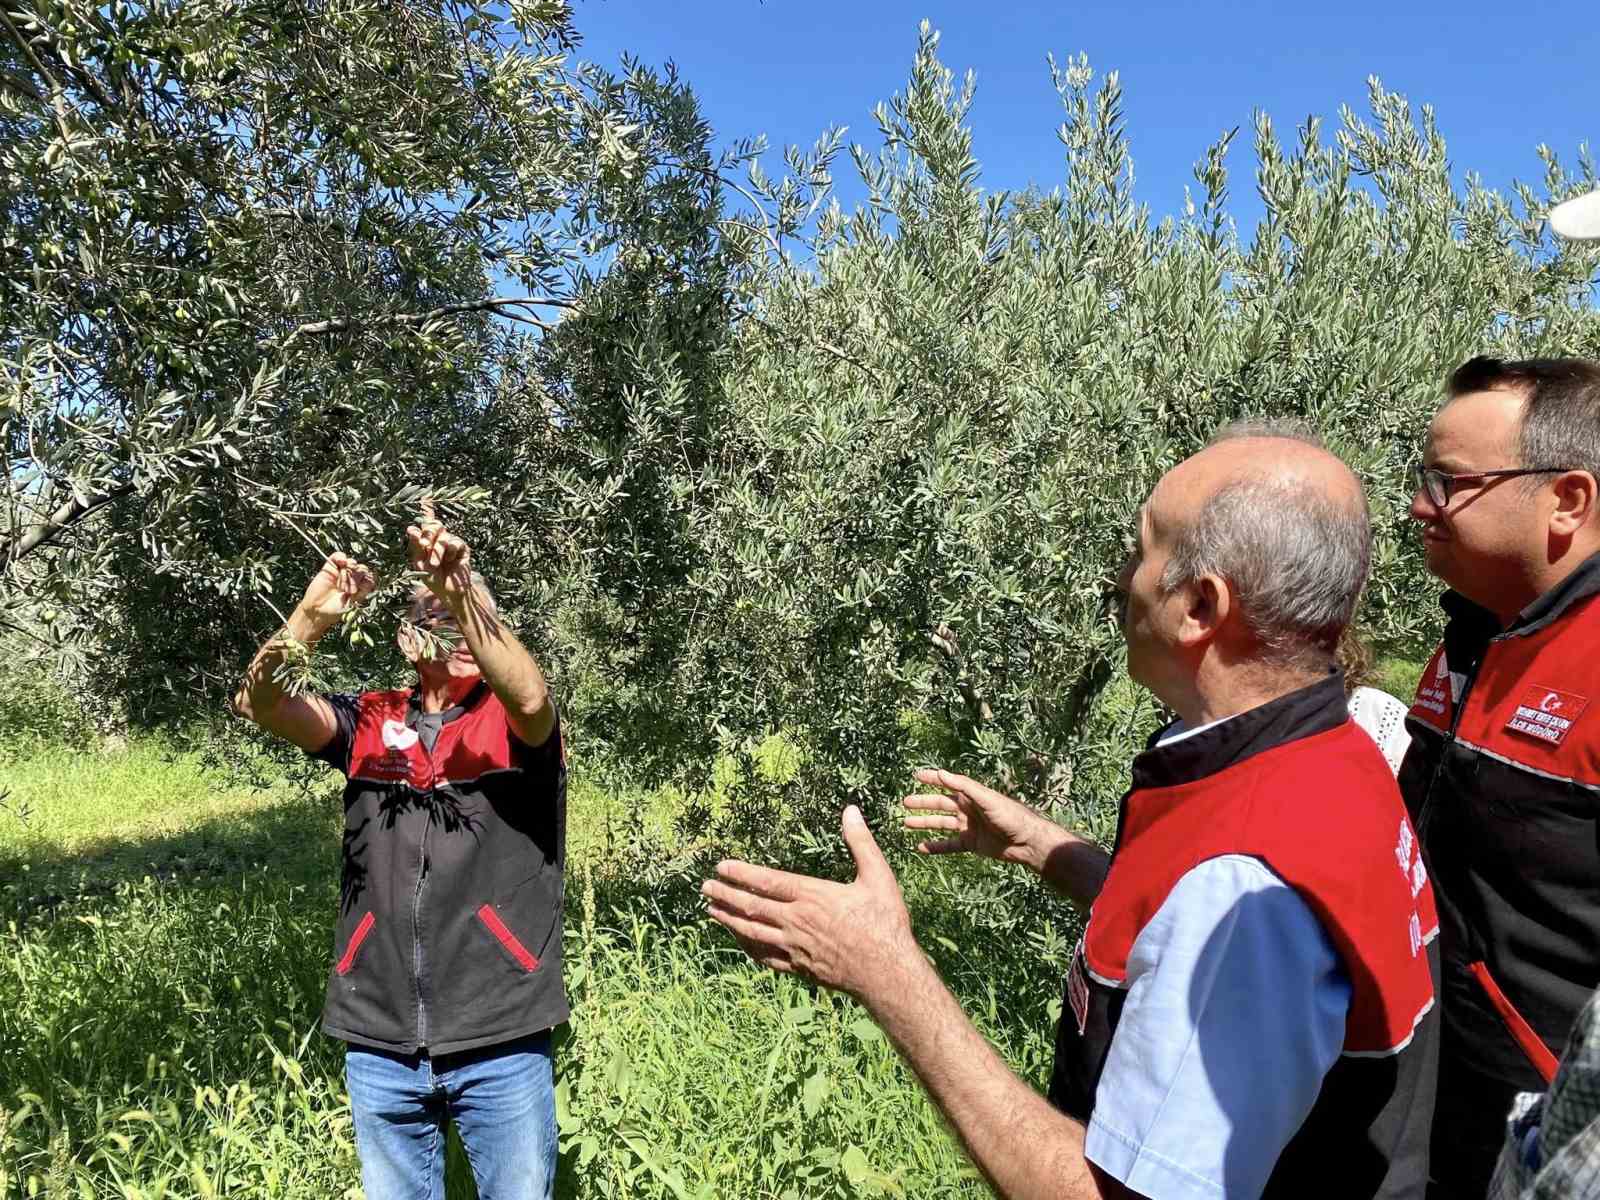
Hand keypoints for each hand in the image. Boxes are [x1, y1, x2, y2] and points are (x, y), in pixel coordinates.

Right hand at [295, 552, 374, 625]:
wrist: (317, 611)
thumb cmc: (336, 610)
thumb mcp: (354, 603)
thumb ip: (364, 591)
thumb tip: (372, 579)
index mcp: (361, 586)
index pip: (370, 577)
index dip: (368, 581)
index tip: (360, 590)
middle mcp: (353, 578)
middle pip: (362, 569)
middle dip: (358, 578)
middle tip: (349, 591)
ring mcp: (341, 572)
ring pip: (352, 562)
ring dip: (349, 570)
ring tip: (342, 583)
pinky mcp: (330, 567)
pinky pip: (338, 556)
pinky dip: (341, 556)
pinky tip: (342, 561)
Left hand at [405, 497, 472, 610]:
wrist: (450, 592)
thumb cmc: (433, 579)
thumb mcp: (418, 563)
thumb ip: (415, 546)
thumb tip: (411, 528)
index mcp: (426, 541)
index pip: (426, 521)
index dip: (427, 508)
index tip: (426, 495)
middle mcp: (439, 539)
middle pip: (432, 525)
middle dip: (427, 534)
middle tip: (424, 546)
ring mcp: (451, 542)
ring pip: (442, 535)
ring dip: (437, 550)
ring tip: (436, 563)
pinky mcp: (462, 548)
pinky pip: (454, 542)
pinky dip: (450, 551)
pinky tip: (451, 561)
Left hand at [702, 806, 918, 1002]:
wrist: (888, 973)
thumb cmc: (884, 922)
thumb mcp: (878, 877)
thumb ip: (861, 842)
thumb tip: (850, 810)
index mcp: (813, 896)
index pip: (768, 881)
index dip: (741, 873)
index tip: (721, 866)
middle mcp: (797, 921)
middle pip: (752, 906)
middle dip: (725, 895)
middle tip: (705, 887)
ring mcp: (795, 947)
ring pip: (752, 932)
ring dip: (729, 920)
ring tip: (711, 911)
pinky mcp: (799, 968)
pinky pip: (765, 956)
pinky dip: (747, 946)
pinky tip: (739, 941)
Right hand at [903, 768, 1050, 869]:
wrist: (1027, 842)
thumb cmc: (1011, 816)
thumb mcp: (987, 798)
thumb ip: (964, 786)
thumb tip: (941, 772)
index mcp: (971, 796)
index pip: (947, 784)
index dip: (932, 779)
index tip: (916, 775)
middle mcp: (968, 809)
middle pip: (940, 804)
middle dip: (923, 803)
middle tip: (905, 802)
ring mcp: (969, 827)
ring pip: (941, 824)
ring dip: (924, 823)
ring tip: (906, 823)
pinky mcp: (971, 844)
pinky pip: (949, 845)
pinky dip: (935, 846)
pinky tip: (921, 847)